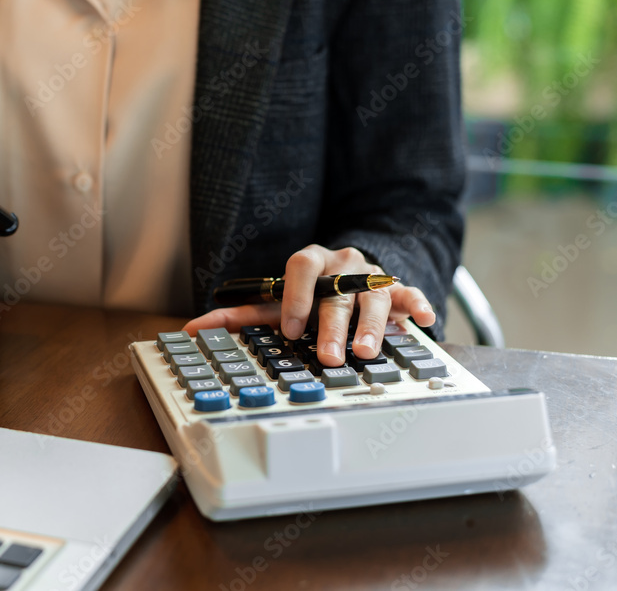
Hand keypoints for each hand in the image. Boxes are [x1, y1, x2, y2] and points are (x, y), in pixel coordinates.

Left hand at [183, 245, 434, 366]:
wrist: (350, 274)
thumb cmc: (310, 294)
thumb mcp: (275, 303)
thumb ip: (237, 316)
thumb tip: (192, 329)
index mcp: (311, 262)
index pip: (300, 267)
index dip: (295, 295)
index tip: (290, 328)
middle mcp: (343, 265)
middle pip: (337, 292)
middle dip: (332, 324)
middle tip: (328, 354)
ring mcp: (372, 275)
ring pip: (375, 295)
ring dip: (372, 324)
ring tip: (366, 350)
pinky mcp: (399, 287)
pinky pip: (411, 292)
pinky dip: (418, 305)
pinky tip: (425, 320)